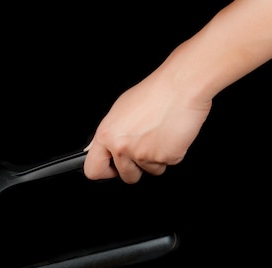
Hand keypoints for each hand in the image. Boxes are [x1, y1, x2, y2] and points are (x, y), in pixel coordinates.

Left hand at [83, 71, 211, 183]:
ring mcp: (143, 155)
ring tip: (160, 135)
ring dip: (156, 159)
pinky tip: (171, 135)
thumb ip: (110, 134)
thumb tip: (101, 149)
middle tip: (144, 148)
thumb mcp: (119, 111)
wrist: (181, 86)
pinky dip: (172, 152)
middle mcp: (121, 147)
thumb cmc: (154, 93)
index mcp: (106, 136)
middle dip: (136, 168)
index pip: (93, 169)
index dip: (105, 171)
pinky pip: (168, 164)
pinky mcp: (166, 157)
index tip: (112, 167)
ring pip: (150, 171)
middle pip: (127, 176)